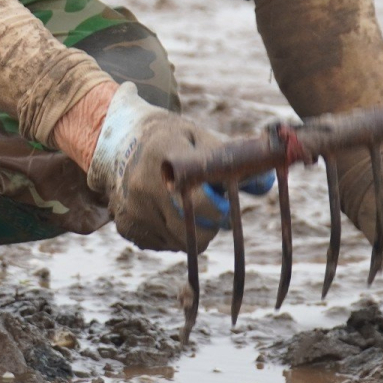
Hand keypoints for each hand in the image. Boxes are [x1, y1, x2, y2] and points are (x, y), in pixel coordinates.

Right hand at [80, 84, 226, 252]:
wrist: (116, 141)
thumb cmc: (168, 138)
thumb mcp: (198, 137)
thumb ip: (230, 160)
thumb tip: (265, 185)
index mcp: (165, 158)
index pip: (202, 204)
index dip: (219, 209)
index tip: (223, 203)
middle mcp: (144, 187)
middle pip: (194, 232)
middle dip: (209, 224)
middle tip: (209, 206)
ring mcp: (133, 210)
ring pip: (181, 243)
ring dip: (191, 230)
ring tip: (184, 203)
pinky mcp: (127, 227)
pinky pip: (164, 244)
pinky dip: (171, 233)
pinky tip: (165, 210)